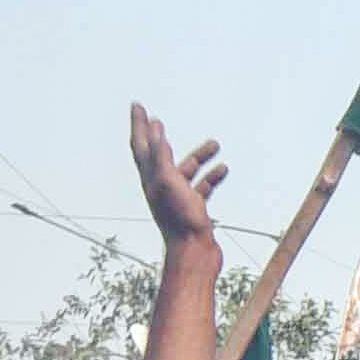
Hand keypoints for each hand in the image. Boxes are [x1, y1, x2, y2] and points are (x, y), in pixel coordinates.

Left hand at [131, 105, 225, 255]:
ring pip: (185, 170)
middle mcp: (160, 187)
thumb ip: (161, 154)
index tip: (136, 106)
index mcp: (151, 179)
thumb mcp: (168, 181)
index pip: (141, 145)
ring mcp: (176, 198)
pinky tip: (222, 170)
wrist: (194, 253)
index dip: (138, 125)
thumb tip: (154, 128)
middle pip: (158, 154)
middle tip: (155, 118)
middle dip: (158, 136)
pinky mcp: (192, 209)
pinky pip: (202, 187)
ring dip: (198, 156)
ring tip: (214, 144)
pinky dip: (211, 177)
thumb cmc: (180, 220)